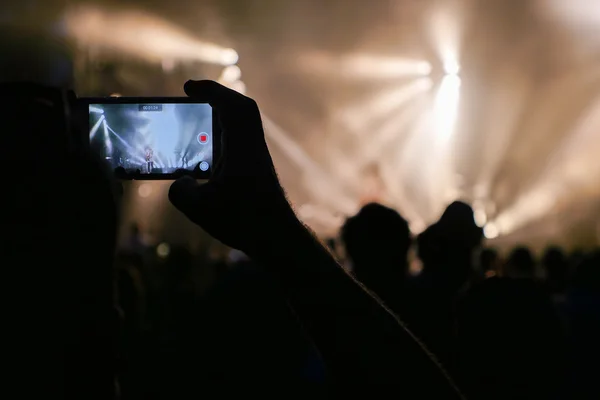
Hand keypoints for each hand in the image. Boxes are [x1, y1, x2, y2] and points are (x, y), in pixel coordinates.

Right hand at [169, 80, 298, 256]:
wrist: (278, 239)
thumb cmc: (245, 222)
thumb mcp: (200, 209)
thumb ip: (180, 191)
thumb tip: (180, 183)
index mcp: (244, 148)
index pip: (233, 106)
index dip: (211, 90)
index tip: (188, 87)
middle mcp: (253, 148)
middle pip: (241, 110)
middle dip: (217, 98)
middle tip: (193, 97)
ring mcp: (257, 159)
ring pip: (242, 126)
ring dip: (221, 118)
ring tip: (196, 123)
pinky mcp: (257, 172)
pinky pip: (240, 143)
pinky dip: (224, 137)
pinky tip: (207, 155)